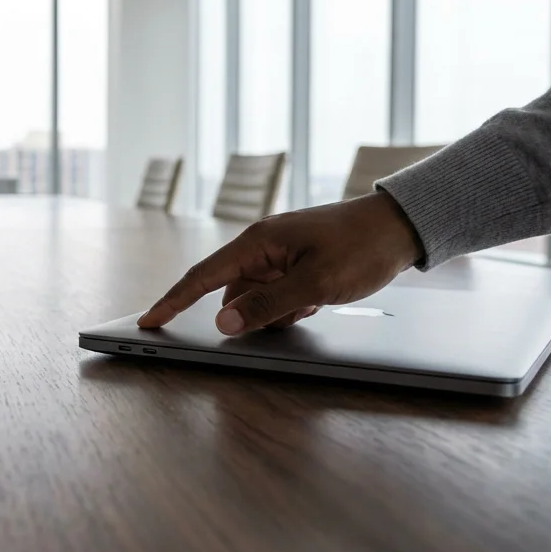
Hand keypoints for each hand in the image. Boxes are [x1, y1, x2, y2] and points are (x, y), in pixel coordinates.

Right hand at [137, 192, 424, 334]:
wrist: (401, 227)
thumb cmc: (362, 247)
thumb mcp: (315, 284)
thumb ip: (266, 305)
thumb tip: (224, 324)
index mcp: (256, 243)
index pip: (201, 277)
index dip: (172, 301)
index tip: (148, 321)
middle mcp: (260, 247)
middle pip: (232, 294)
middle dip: (253, 315)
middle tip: (295, 309)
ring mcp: (277, 256)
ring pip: (256, 300)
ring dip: (277, 312)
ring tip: (315, 301)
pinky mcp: (293, 264)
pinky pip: (276, 296)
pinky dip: (291, 306)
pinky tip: (319, 299)